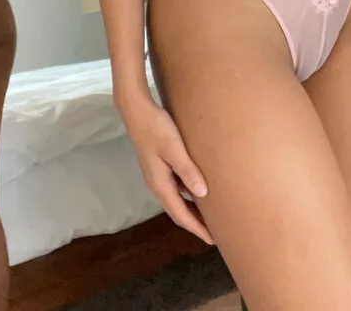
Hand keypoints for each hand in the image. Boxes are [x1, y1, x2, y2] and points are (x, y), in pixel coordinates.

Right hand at [121, 93, 213, 244]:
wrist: (136, 110)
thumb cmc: (156, 128)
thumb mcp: (173, 148)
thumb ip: (187, 170)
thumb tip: (203, 194)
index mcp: (160, 184)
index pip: (180, 213)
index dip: (196, 227)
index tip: (212, 240)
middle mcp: (156, 183)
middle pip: (177, 210)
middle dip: (194, 223)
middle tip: (214, 233)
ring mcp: (156, 174)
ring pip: (175, 200)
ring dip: (190, 210)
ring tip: (207, 216)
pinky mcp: (157, 165)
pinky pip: (174, 188)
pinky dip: (186, 195)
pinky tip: (196, 190)